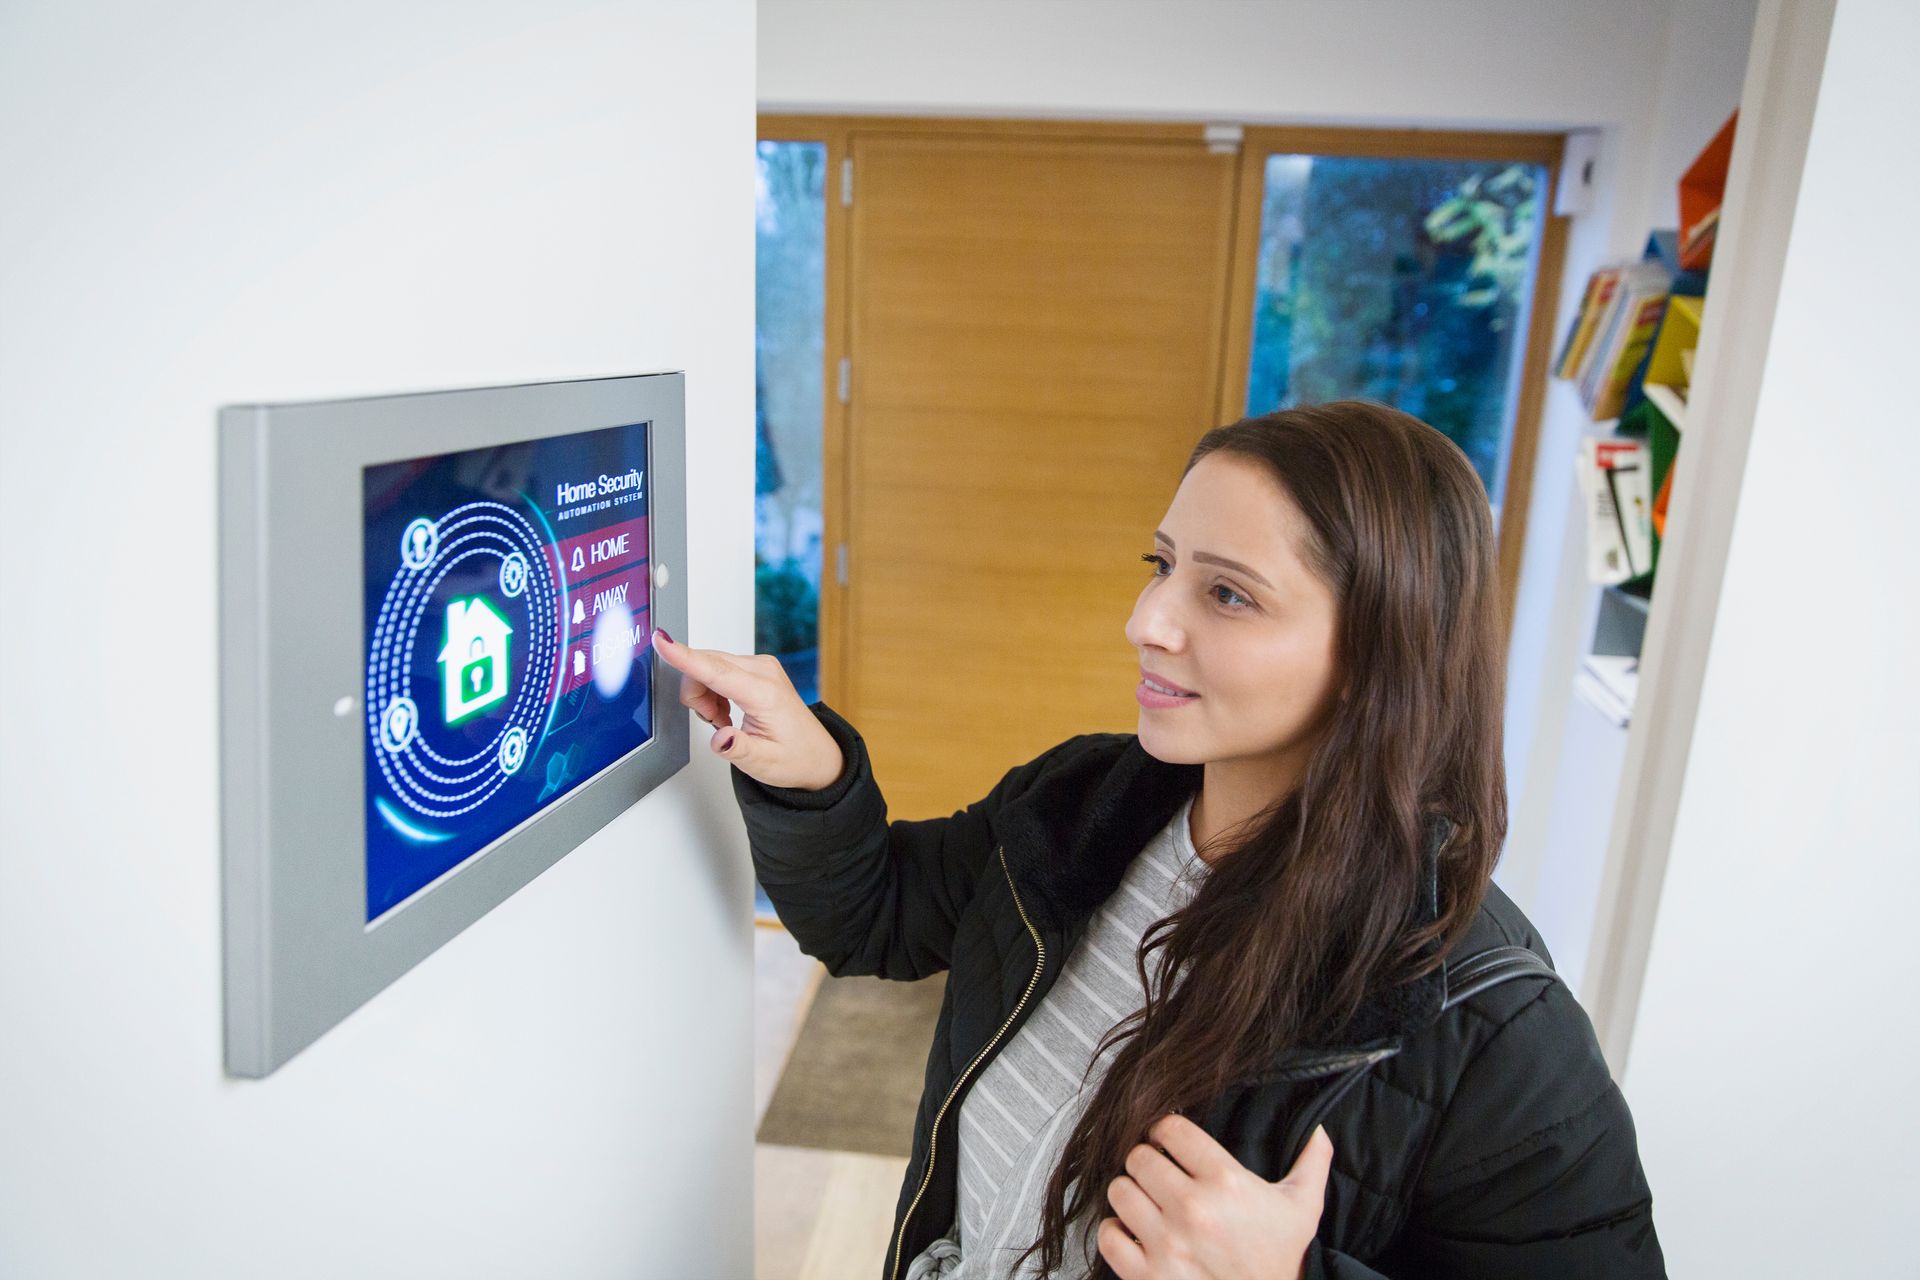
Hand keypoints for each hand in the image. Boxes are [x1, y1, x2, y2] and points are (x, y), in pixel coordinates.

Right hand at [648, 629, 846, 790]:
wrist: (816, 754)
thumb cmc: (794, 757)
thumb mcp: (763, 763)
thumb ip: (738, 749)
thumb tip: (720, 738)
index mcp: (764, 693)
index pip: (716, 671)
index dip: (684, 657)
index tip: (662, 641)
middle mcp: (763, 671)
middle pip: (705, 666)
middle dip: (697, 696)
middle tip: (716, 723)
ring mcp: (760, 665)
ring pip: (707, 666)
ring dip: (704, 695)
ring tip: (724, 720)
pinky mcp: (755, 667)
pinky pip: (716, 668)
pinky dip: (712, 691)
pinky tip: (727, 710)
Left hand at [1098, 1114, 1331, 1279]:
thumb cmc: (1281, 1258)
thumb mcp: (1303, 1207)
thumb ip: (1312, 1161)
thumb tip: (1321, 1129)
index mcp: (1226, 1182)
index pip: (1170, 1129)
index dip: (1166, 1131)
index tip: (1169, 1141)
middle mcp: (1193, 1209)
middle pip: (1138, 1157)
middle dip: (1147, 1161)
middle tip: (1159, 1173)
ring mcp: (1167, 1243)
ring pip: (1119, 1190)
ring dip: (1130, 1193)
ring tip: (1147, 1202)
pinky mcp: (1147, 1276)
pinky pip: (1108, 1235)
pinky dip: (1115, 1231)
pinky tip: (1135, 1232)